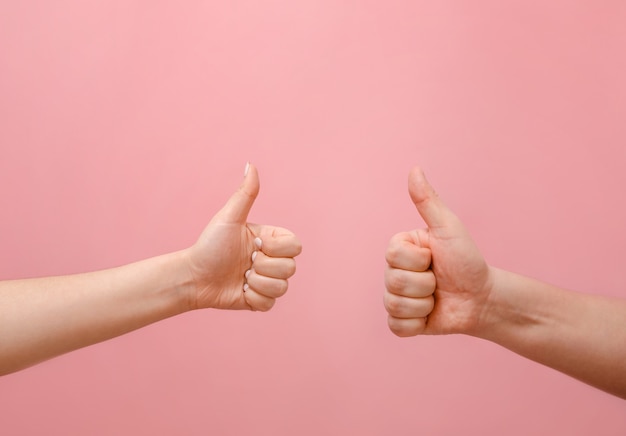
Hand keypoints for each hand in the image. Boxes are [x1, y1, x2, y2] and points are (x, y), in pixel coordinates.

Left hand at [186, 163, 301, 311]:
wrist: (193, 276)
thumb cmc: (209, 245)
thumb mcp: (229, 218)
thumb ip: (245, 194)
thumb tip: (251, 164)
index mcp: (272, 239)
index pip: (295, 245)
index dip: (276, 247)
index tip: (254, 243)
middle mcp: (273, 260)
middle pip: (291, 268)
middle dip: (263, 266)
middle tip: (245, 261)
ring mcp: (268, 281)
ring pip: (282, 287)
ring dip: (257, 283)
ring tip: (241, 277)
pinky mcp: (260, 301)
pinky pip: (270, 304)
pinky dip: (253, 298)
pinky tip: (240, 290)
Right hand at [384, 166, 492, 335]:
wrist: (483, 298)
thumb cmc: (467, 260)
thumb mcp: (448, 228)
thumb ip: (428, 201)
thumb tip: (414, 168)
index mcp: (399, 249)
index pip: (392, 256)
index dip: (419, 260)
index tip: (434, 257)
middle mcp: (393, 272)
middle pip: (393, 282)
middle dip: (425, 284)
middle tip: (439, 280)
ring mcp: (396, 298)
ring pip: (394, 305)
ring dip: (424, 304)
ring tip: (437, 297)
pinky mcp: (402, 322)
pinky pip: (397, 327)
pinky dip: (418, 324)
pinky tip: (431, 314)